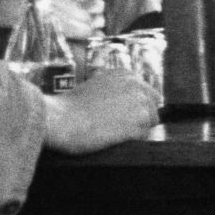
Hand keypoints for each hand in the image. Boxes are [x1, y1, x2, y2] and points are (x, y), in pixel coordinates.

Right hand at [42, 69, 161, 153]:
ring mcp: (140, 104)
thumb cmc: (70, 107)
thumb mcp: (94, 86)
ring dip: (137, 130)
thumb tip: (127, 104)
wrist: (60, 119)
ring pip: (150, 122)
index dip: (137, 107)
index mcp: (126, 75)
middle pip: (154, 107)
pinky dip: (133, 140)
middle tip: (121, 126)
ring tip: (113, 132)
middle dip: (141, 118)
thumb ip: (115, 90)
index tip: (125, 115)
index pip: (147, 93)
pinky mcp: (139, 122)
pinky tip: (114, 138)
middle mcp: (137, 85)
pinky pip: (144, 135)